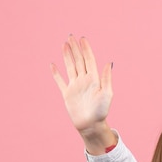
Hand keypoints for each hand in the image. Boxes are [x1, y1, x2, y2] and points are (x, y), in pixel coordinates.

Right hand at [51, 35, 115, 150]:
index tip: (82, 38)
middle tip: (71, 36)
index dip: (86, 49)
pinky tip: (53, 65)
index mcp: (94, 79)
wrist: (91, 125)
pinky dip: (56, 73)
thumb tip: (109, 63)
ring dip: (67, 56)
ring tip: (64, 44)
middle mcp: (84, 80)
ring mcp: (75, 86)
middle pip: (79, 60)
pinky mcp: (67, 94)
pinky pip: (60, 81)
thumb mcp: (107, 94)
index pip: (89, 60)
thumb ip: (106, 78)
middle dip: (75, 48)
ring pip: (70, 67)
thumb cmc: (101, 111)